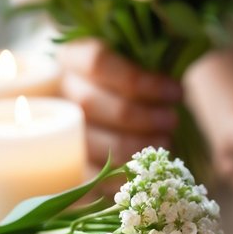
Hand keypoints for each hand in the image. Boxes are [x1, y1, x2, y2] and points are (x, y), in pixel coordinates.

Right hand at [56, 39, 184, 165]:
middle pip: (90, 103)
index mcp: (70, 57)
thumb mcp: (137, 61)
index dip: (141, 80)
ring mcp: (56, 130)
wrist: (103, 106)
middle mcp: (55, 91)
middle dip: (140, 117)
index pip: (97, 62)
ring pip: (89, 141)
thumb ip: (152, 61)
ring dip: (134, 147)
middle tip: (172, 121)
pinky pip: (87, 175)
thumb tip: (177, 82)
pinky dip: (121, 176)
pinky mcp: (66, 163)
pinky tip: (147, 171)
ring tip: (165, 142)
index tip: (176, 92)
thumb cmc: (130, 81)